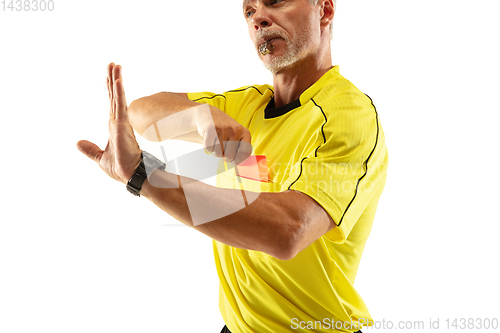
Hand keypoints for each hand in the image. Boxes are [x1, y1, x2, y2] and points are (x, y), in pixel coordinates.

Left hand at [77, 63, 141, 183]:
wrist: (129, 176)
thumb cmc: (120, 168)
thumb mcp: (99, 158)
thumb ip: (89, 149)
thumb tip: (78, 142)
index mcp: (114, 127)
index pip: (112, 104)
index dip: (111, 89)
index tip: (110, 76)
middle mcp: (118, 122)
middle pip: (115, 96)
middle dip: (114, 79)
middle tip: (113, 64)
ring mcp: (121, 122)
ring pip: (118, 97)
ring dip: (116, 80)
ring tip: (116, 66)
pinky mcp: (123, 125)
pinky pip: (120, 106)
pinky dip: (119, 93)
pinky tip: (118, 81)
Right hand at [195, 105, 252, 165]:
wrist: (208, 114)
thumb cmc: (223, 129)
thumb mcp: (235, 136)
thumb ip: (239, 149)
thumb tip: (240, 166)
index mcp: (244, 132)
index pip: (245, 153)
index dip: (238, 160)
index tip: (233, 161)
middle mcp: (236, 130)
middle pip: (230, 156)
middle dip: (224, 156)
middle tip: (222, 148)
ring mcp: (223, 129)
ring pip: (218, 154)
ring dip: (215, 152)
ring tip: (215, 141)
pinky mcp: (211, 129)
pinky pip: (209, 149)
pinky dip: (207, 147)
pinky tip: (209, 138)